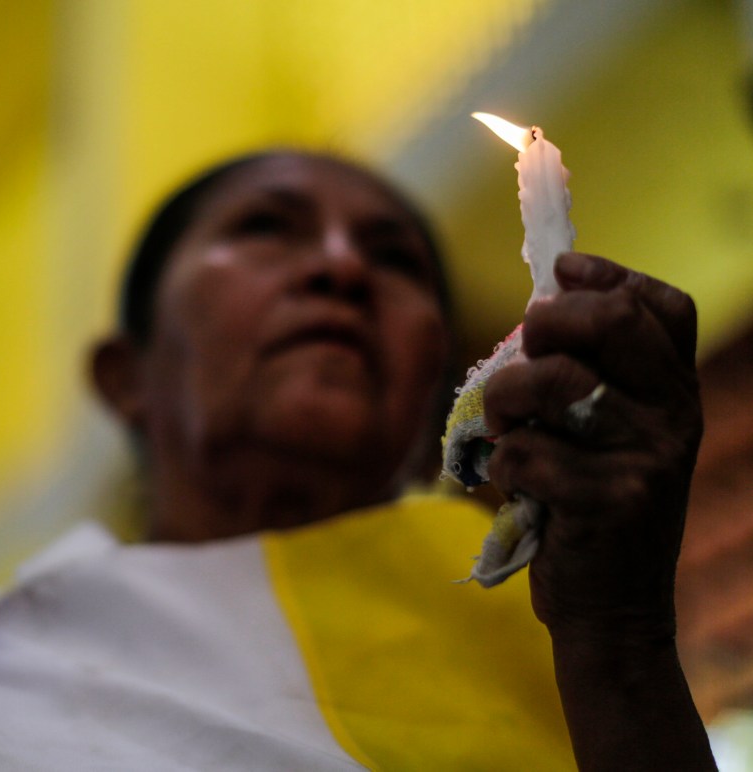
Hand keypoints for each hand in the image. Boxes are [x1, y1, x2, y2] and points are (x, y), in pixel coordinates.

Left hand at [483, 253, 700, 642]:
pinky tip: (512, 486)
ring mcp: (645, 459)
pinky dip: (497, 464)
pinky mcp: (607, 501)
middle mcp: (673, 418)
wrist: (613, 612)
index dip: (608, 276)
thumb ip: (592, 378)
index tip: (561, 271)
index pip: (663, 308)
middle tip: (521, 353)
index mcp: (675, 394)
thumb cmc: (590, 511)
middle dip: (545, 323)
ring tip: (503, 427)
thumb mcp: (609, 439)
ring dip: (504, 399)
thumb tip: (539, 305)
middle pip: (609, 322)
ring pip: (551, 381)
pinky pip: (522, 451)